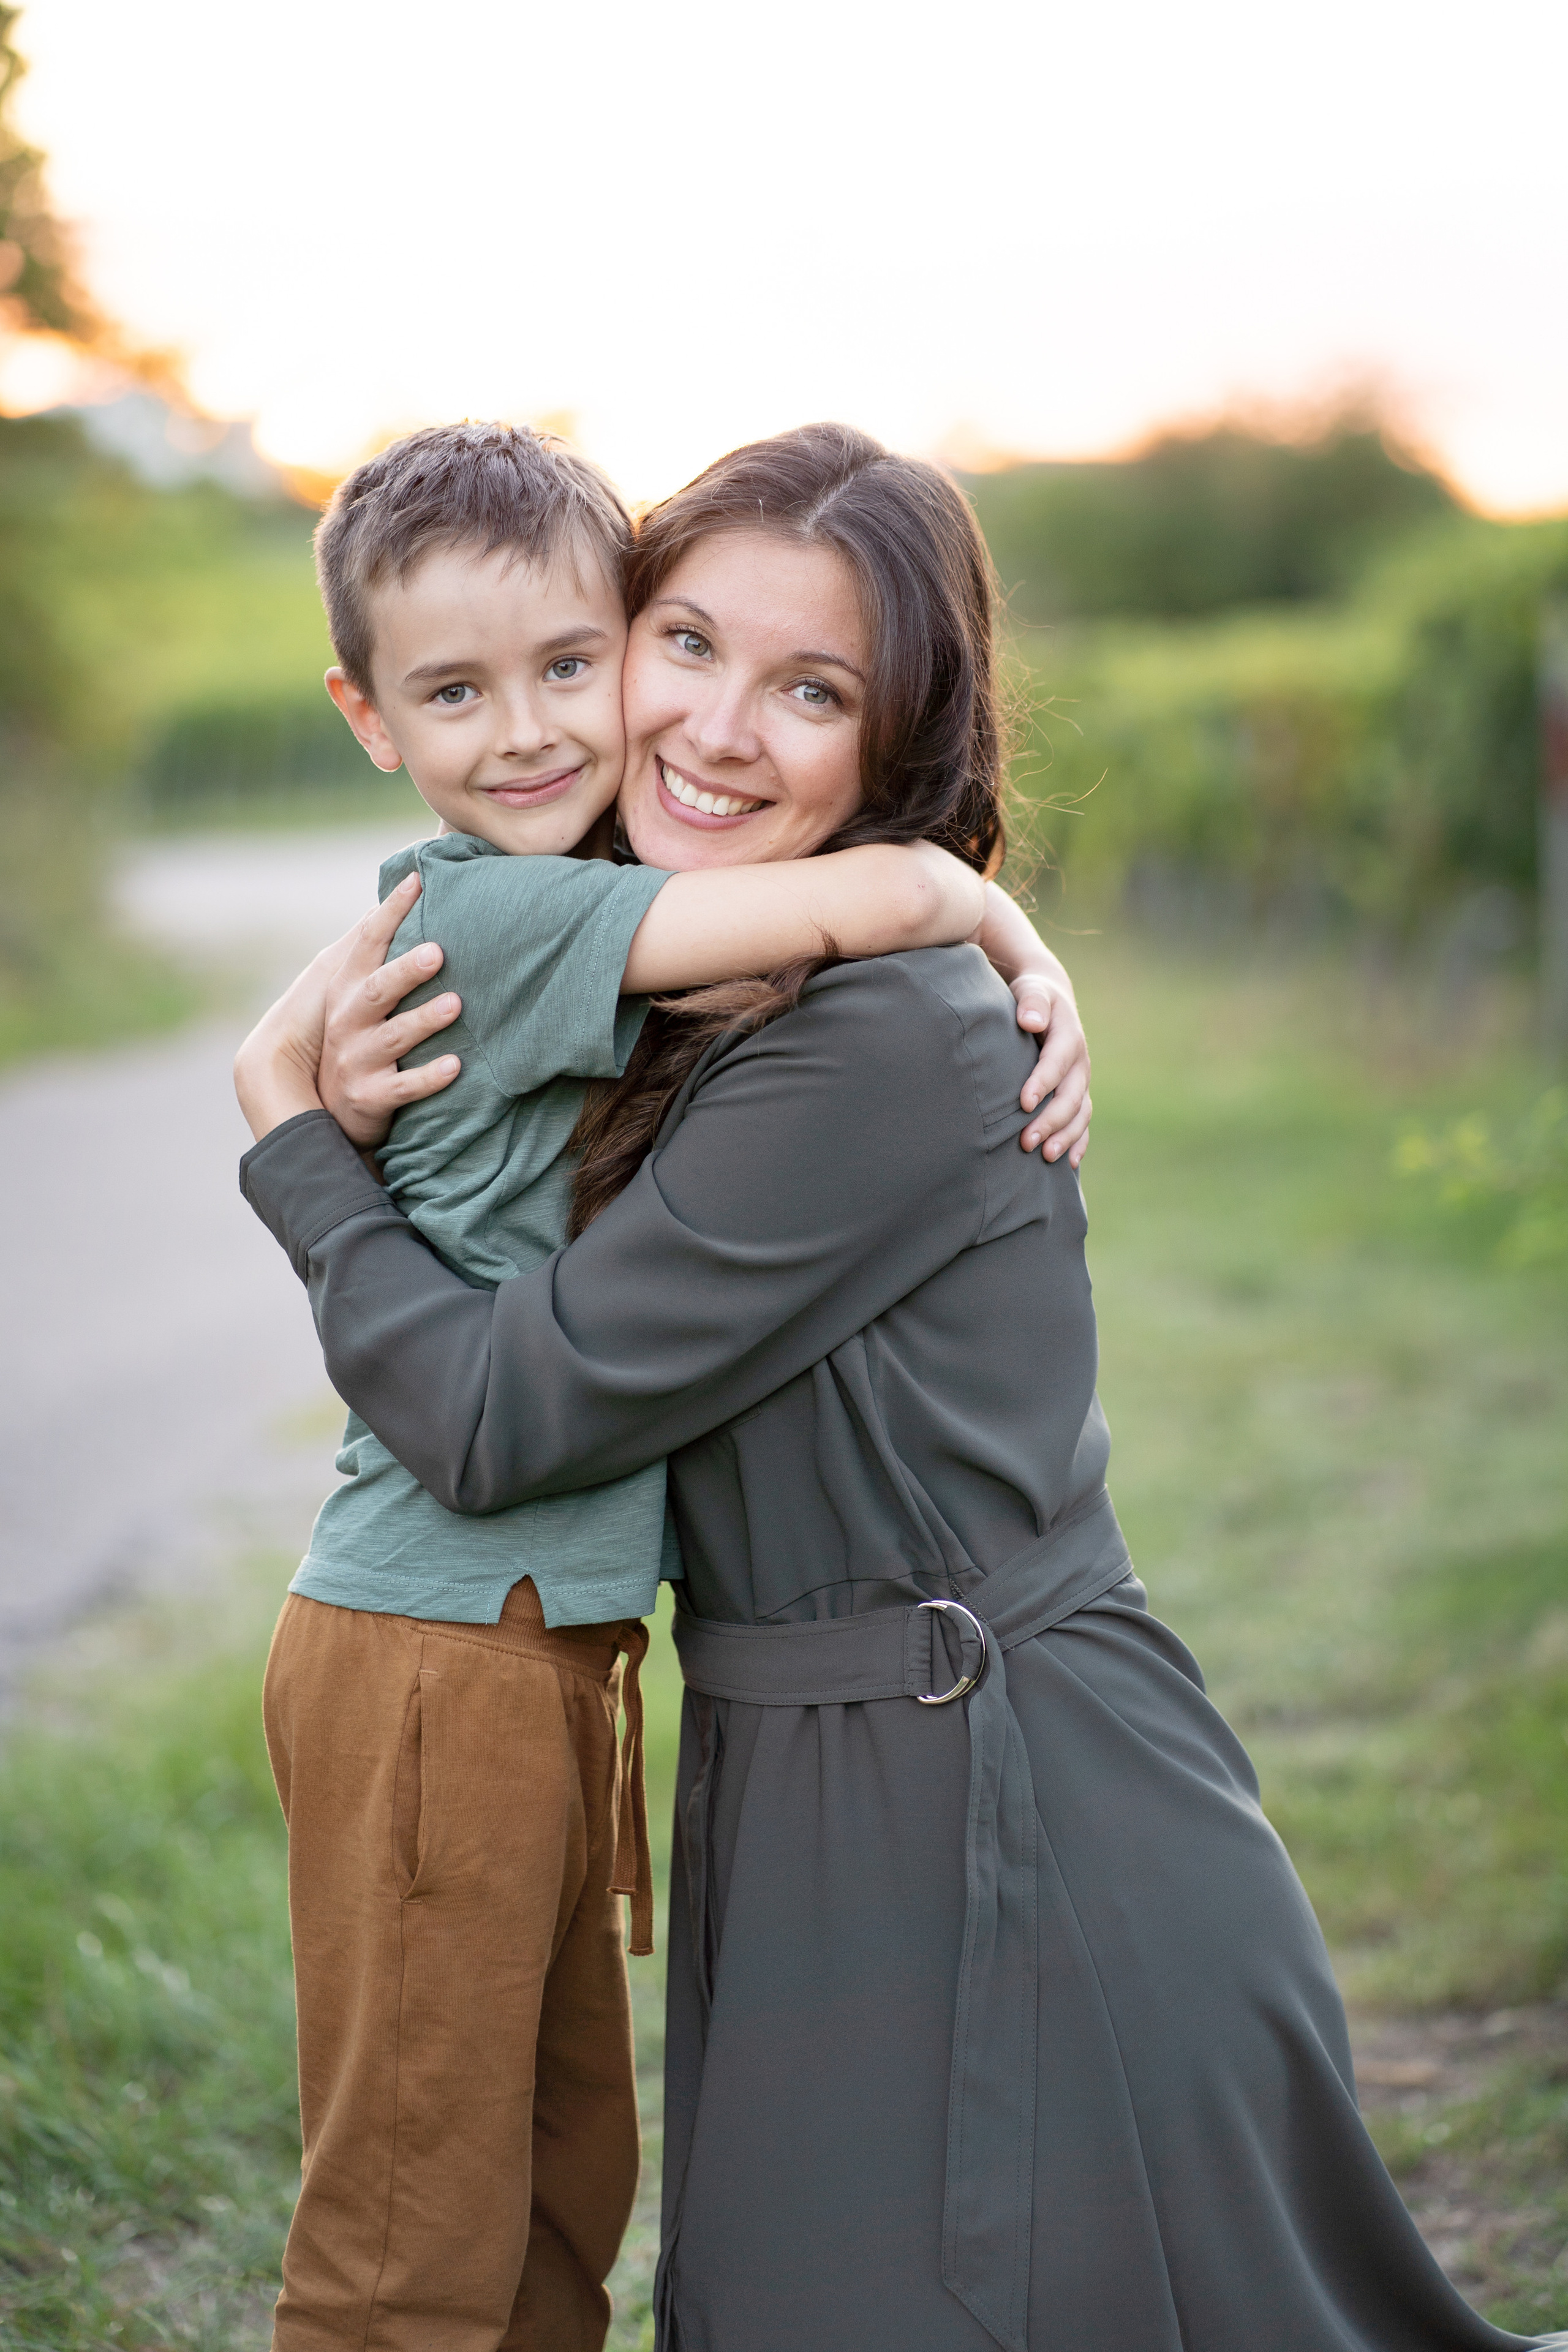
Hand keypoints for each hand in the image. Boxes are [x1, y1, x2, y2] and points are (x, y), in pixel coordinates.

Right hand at [318, 873, 463, 1147]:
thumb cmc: (358, 1034)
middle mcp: (349, 1020)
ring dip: (424, 1020)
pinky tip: (457, 1066)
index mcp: (348, 988)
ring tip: (456, 1004)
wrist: (332, 1106)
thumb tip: (401, 890)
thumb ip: (376, 949)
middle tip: (438, 952)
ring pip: (394, 1037)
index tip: (417, 881)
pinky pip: (405, 1087)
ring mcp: (359, 1059)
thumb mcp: (355, 992)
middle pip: (377, 990)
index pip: (368, 943)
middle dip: (406, 971)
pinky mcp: (372, 1096)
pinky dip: (430, 1077)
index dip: (391, 912)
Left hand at [1012, 976, 1090, 1167]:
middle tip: (1026, 1142)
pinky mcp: (1078, 1094)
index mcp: (1068, 1037)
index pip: (1056, 1063)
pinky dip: (1078, 1142)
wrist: (1050, 1002)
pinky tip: (1068, 1163)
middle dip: (1051, 1120)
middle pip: (1070, 1096)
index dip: (1042, 1083)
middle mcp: (1079, 1063)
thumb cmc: (1033, 998)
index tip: (1024, 1103)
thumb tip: (1030, 1020)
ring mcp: (1081, 1081)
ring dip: (1065, 1137)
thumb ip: (1032, 1001)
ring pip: (1079, 1113)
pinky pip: (1083, 1121)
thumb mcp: (1032, 990)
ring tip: (1046, 1157)